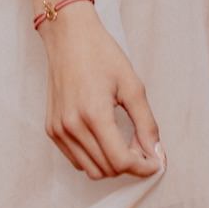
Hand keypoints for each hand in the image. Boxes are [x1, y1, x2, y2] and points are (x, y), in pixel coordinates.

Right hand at [39, 6, 161, 180]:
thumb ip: (146, 124)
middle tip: (145, 148)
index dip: (144, 167)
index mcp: (94, 114)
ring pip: (92, 170)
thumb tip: (156, 154)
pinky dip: (95, 158)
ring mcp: (59, 130)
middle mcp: (72, 126)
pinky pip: (77, 160)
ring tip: (127, 144)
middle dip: (131, 165)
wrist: (68, 36)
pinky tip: (107, 140)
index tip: (157, 161)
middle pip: (108, 169)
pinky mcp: (51, 129)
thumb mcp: (132, 86)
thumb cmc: (101, 55)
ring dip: (113, 165)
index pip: (121, 162)